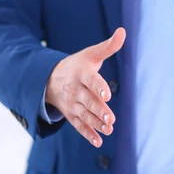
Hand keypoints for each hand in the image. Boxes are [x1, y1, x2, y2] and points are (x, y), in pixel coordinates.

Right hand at [45, 27, 125, 146]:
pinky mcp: (71, 115)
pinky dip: (87, 134)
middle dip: (99, 110)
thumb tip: (123, 31)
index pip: (91, 80)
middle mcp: (75, 90)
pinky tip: (98, 141)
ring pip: (84, 114)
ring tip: (109, 129)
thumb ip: (108, 46)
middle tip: (111, 119)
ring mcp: (72, 104)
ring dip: (96, 123)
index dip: (98, 87)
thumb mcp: (90, 54)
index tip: (107, 94)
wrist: (50, 79)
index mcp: (81, 73)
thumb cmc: (77, 65)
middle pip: (88, 101)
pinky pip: (78, 125)